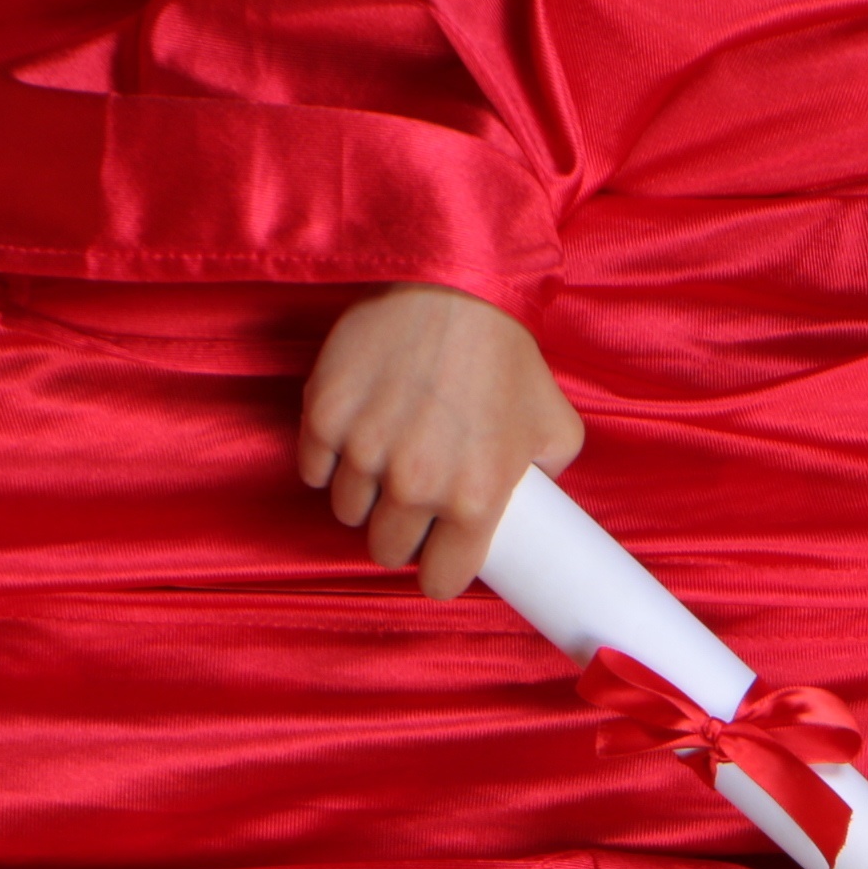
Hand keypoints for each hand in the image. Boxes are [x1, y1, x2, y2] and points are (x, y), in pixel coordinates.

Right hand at [297, 284, 584, 596]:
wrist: (453, 286)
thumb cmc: (505, 354)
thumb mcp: (554, 423)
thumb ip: (548, 474)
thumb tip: (536, 500)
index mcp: (475, 499)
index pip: (441, 582)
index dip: (441, 571)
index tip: (440, 554)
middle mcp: (416, 486)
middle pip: (386, 551)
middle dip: (399, 532)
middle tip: (413, 498)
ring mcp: (364, 453)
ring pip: (347, 512)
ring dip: (365, 495)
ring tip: (387, 456)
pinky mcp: (324, 419)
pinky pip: (313, 469)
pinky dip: (328, 459)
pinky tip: (354, 431)